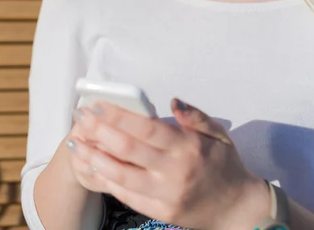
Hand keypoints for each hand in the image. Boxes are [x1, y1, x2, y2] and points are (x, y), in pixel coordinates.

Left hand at [66, 99, 269, 229]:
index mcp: (186, 147)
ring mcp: (165, 195)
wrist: (237, 208)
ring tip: (75, 144)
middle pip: (127, 150)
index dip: (118, 116)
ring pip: (121, 175)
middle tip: (80, 118)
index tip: (97, 104)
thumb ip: (194, 116)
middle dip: (99, 132)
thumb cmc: (226, 164)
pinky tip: (91, 168)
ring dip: (94, 158)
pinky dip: (106, 181)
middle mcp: (173, 171)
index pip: (146, 128)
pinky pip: (127, 196)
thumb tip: (172, 101)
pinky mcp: (161, 213)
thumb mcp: (218, 134)